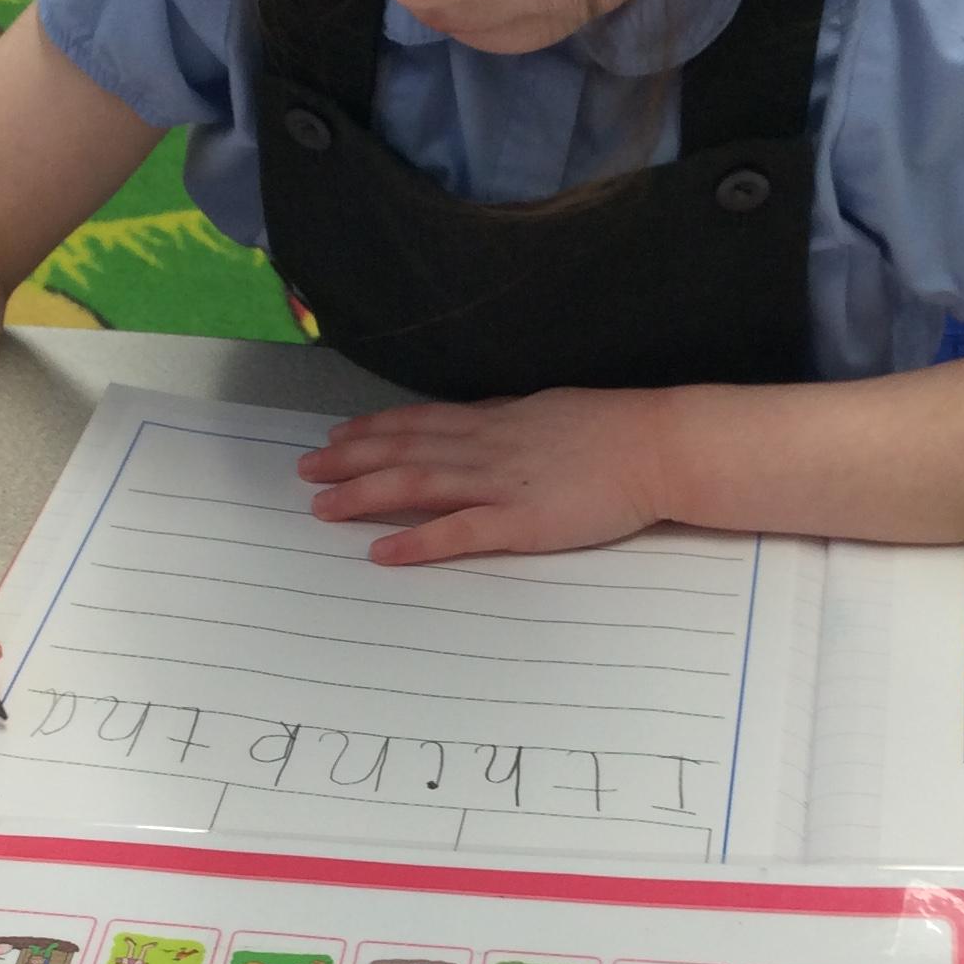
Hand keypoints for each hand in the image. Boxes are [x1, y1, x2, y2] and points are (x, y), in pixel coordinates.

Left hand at [297, 389, 671, 564]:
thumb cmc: (616, 431)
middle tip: (304, 471)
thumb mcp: (551, 411)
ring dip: (363, 494)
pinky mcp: (521, 522)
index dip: (372, 429)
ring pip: (417, 483)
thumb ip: (512, 420)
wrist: (659, 447)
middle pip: (403, 448)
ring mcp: (501, 484)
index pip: (420, 422)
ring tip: (322, 507)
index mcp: (497, 420)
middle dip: (349, 459)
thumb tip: (482, 418)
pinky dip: (416, 541)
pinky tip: (381, 551)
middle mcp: (487, 446)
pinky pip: (457, 532)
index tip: (336, 435)